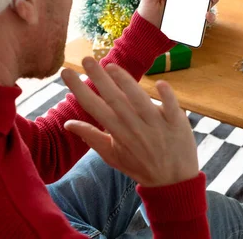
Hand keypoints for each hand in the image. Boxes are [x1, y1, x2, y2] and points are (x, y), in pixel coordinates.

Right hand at [62, 58, 198, 187]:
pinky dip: (166, 96)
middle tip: (86, 59)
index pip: (94, 107)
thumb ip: (91, 136)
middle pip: (114, 99)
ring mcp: (156, 124)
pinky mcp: (176, 123)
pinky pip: (170, 108)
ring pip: (139, 100)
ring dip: (126, 82)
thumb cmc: (139, 165)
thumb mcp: (112, 155)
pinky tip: (160, 83)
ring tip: (111, 66)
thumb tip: (68, 123)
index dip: (79, 89)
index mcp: (117, 132)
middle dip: (99, 79)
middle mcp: (134, 127)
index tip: (66, 71)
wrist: (173, 182)